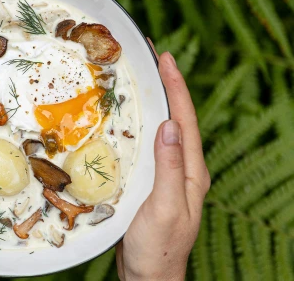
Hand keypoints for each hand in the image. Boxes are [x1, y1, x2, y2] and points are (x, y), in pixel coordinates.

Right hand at [115, 43, 210, 279]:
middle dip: (168, 88)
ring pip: (162, 131)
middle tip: (153, 60)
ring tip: (141, 81)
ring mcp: (167, 176)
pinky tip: (127, 121)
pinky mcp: (151, 183)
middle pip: (177, 120)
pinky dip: (140, 126)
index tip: (165, 59)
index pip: (185, 121)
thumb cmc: (158, 246)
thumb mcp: (166, 207)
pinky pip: (148, 146)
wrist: (148, 275)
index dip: (177, 88)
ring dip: (154, 103)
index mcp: (190, 171)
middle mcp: (182, 169)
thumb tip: (169, 125)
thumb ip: (169, 167)